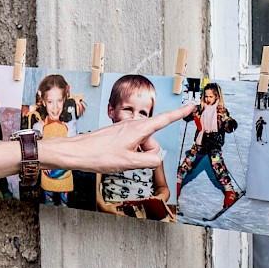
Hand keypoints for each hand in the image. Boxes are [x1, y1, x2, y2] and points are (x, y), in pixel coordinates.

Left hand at [37, 104, 194, 172]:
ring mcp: (124, 130)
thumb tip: (157, 158)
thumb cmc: (99, 155)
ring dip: (136, 156)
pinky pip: (131, 146)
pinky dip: (128, 154)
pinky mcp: (117, 135)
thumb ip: (150, 161)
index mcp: (139, 129)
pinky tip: (114, 159)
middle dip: (147, 154)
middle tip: (130, 161)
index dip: (180, 113)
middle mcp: (133, 126)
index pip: (165, 120)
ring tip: (119, 160)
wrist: (76, 152)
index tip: (192, 105)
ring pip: (141, 145)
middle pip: (152, 141)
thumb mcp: (129, 163)